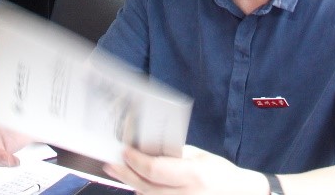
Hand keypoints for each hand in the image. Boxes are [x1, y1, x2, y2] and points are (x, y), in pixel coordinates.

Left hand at [104, 144, 265, 194]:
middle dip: (125, 173)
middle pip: (146, 186)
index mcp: (193, 175)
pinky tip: (138, 186)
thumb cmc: (224, 175)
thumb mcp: (202, 158)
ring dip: (132, 185)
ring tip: (121, 171)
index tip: (124, 150)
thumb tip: (152, 148)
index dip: (136, 160)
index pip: (155, 170)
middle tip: (111, 163)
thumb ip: (177, 155)